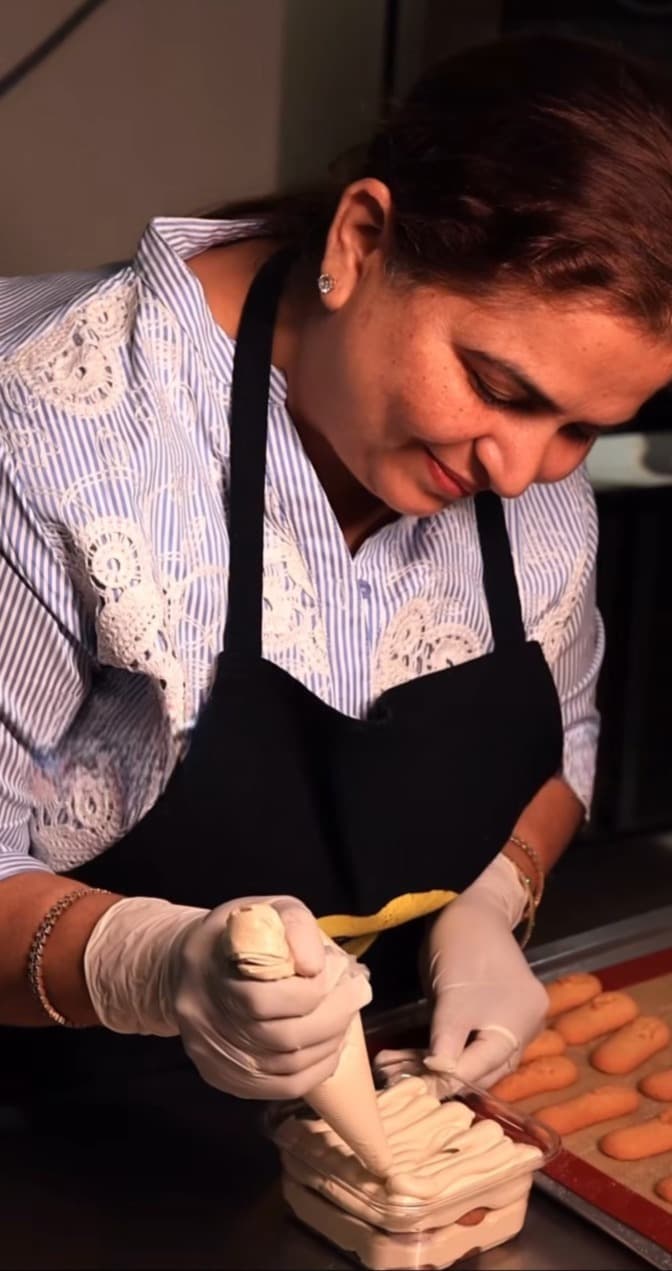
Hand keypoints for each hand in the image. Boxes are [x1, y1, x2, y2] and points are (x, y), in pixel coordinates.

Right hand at [84, 893, 370, 1100]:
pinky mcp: (219, 1075)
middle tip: (357, 997)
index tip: (339, 972)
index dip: (310, 992)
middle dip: (331, 1020)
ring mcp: (209, 1052)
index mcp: (209, 965)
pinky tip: (329, 1051)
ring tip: (345, 1021)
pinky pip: (276, 1088)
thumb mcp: (266, 909)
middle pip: (279, 1038)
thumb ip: (294, 927)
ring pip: (283, 1067)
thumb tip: (316, 965)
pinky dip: (313, 1072)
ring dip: (327, 1046)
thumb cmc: (237, 933)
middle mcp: (202, 1015)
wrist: (187, 966)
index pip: (263, 999)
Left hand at [374, 855, 547, 1093]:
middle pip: (480, 1067)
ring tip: (390, 1065)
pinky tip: (406, 1054)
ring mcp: (509, 1022)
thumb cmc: (460, 945)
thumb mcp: (450, 998)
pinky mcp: (492, 1015)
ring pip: (470, 1056)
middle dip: (438, 1075)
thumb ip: (447, 1041)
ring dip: (432, 1064)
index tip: (413, 1087)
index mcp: (519, 1024)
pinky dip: (440, 1048)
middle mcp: (522, 1029)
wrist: (469, 908)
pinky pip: (468, 1042)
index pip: (483, 1067)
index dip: (448, 1080)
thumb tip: (439, 1080)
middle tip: (395, 1077)